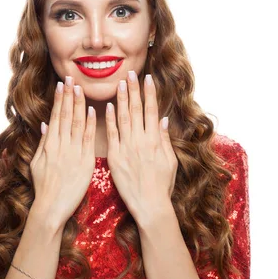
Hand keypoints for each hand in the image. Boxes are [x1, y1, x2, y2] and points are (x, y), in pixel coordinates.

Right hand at [29, 76, 95, 228]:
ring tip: (80, 88)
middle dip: (69, 95)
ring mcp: (72, 152)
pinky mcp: (84, 161)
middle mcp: (60, 145)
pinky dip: (89, 124)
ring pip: (76, 123)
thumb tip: (45, 124)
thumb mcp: (37, 163)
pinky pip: (87, 139)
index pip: (55, 116)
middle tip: (71, 78)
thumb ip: (43, 142)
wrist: (51, 207)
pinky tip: (92, 111)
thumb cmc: (44, 187)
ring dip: (78, 104)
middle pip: (65, 115)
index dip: (59, 99)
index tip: (62, 84)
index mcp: (49, 144)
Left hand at [105, 71, 177, 224]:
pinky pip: (111, 135)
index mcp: (155, 140)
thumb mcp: (170, 161)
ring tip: (119, 84)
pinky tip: (107, 107)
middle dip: (134, 90)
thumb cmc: (162, 185)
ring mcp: (127, 148)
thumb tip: (164, 120)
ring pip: (123, 118)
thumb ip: (165, 139)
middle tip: (130, 73)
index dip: (149, 93)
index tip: (147, 79)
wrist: (150, 205)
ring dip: (121, 99)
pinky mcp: (115, 157)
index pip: (152, 110)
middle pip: (137, 110)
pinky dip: (109, 120)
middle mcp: (141, 140)